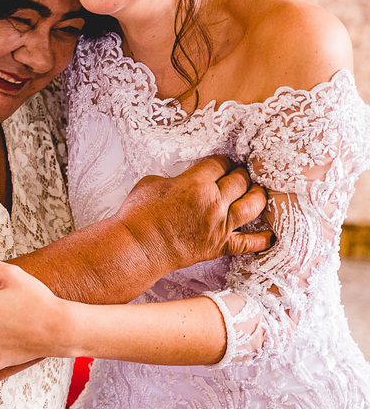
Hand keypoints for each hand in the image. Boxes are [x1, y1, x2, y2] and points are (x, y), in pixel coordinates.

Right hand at [117, 155, 272, 275]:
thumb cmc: (138, 215)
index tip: (221, 163)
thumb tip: (184, 180)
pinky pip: (249, 243)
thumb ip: (175, 178)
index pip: (220, 163)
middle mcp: (214, 202)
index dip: (222, 161)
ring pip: (253, 205)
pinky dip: (262, 239)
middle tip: (238, 174)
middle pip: (241, 180)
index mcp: (196, 182)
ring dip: (257, 196)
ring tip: (255, 192)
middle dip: (240, 174)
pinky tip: (270, 235)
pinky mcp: (220, 246)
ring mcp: (220, 225)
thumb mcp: (152, 183)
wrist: (138, 247)